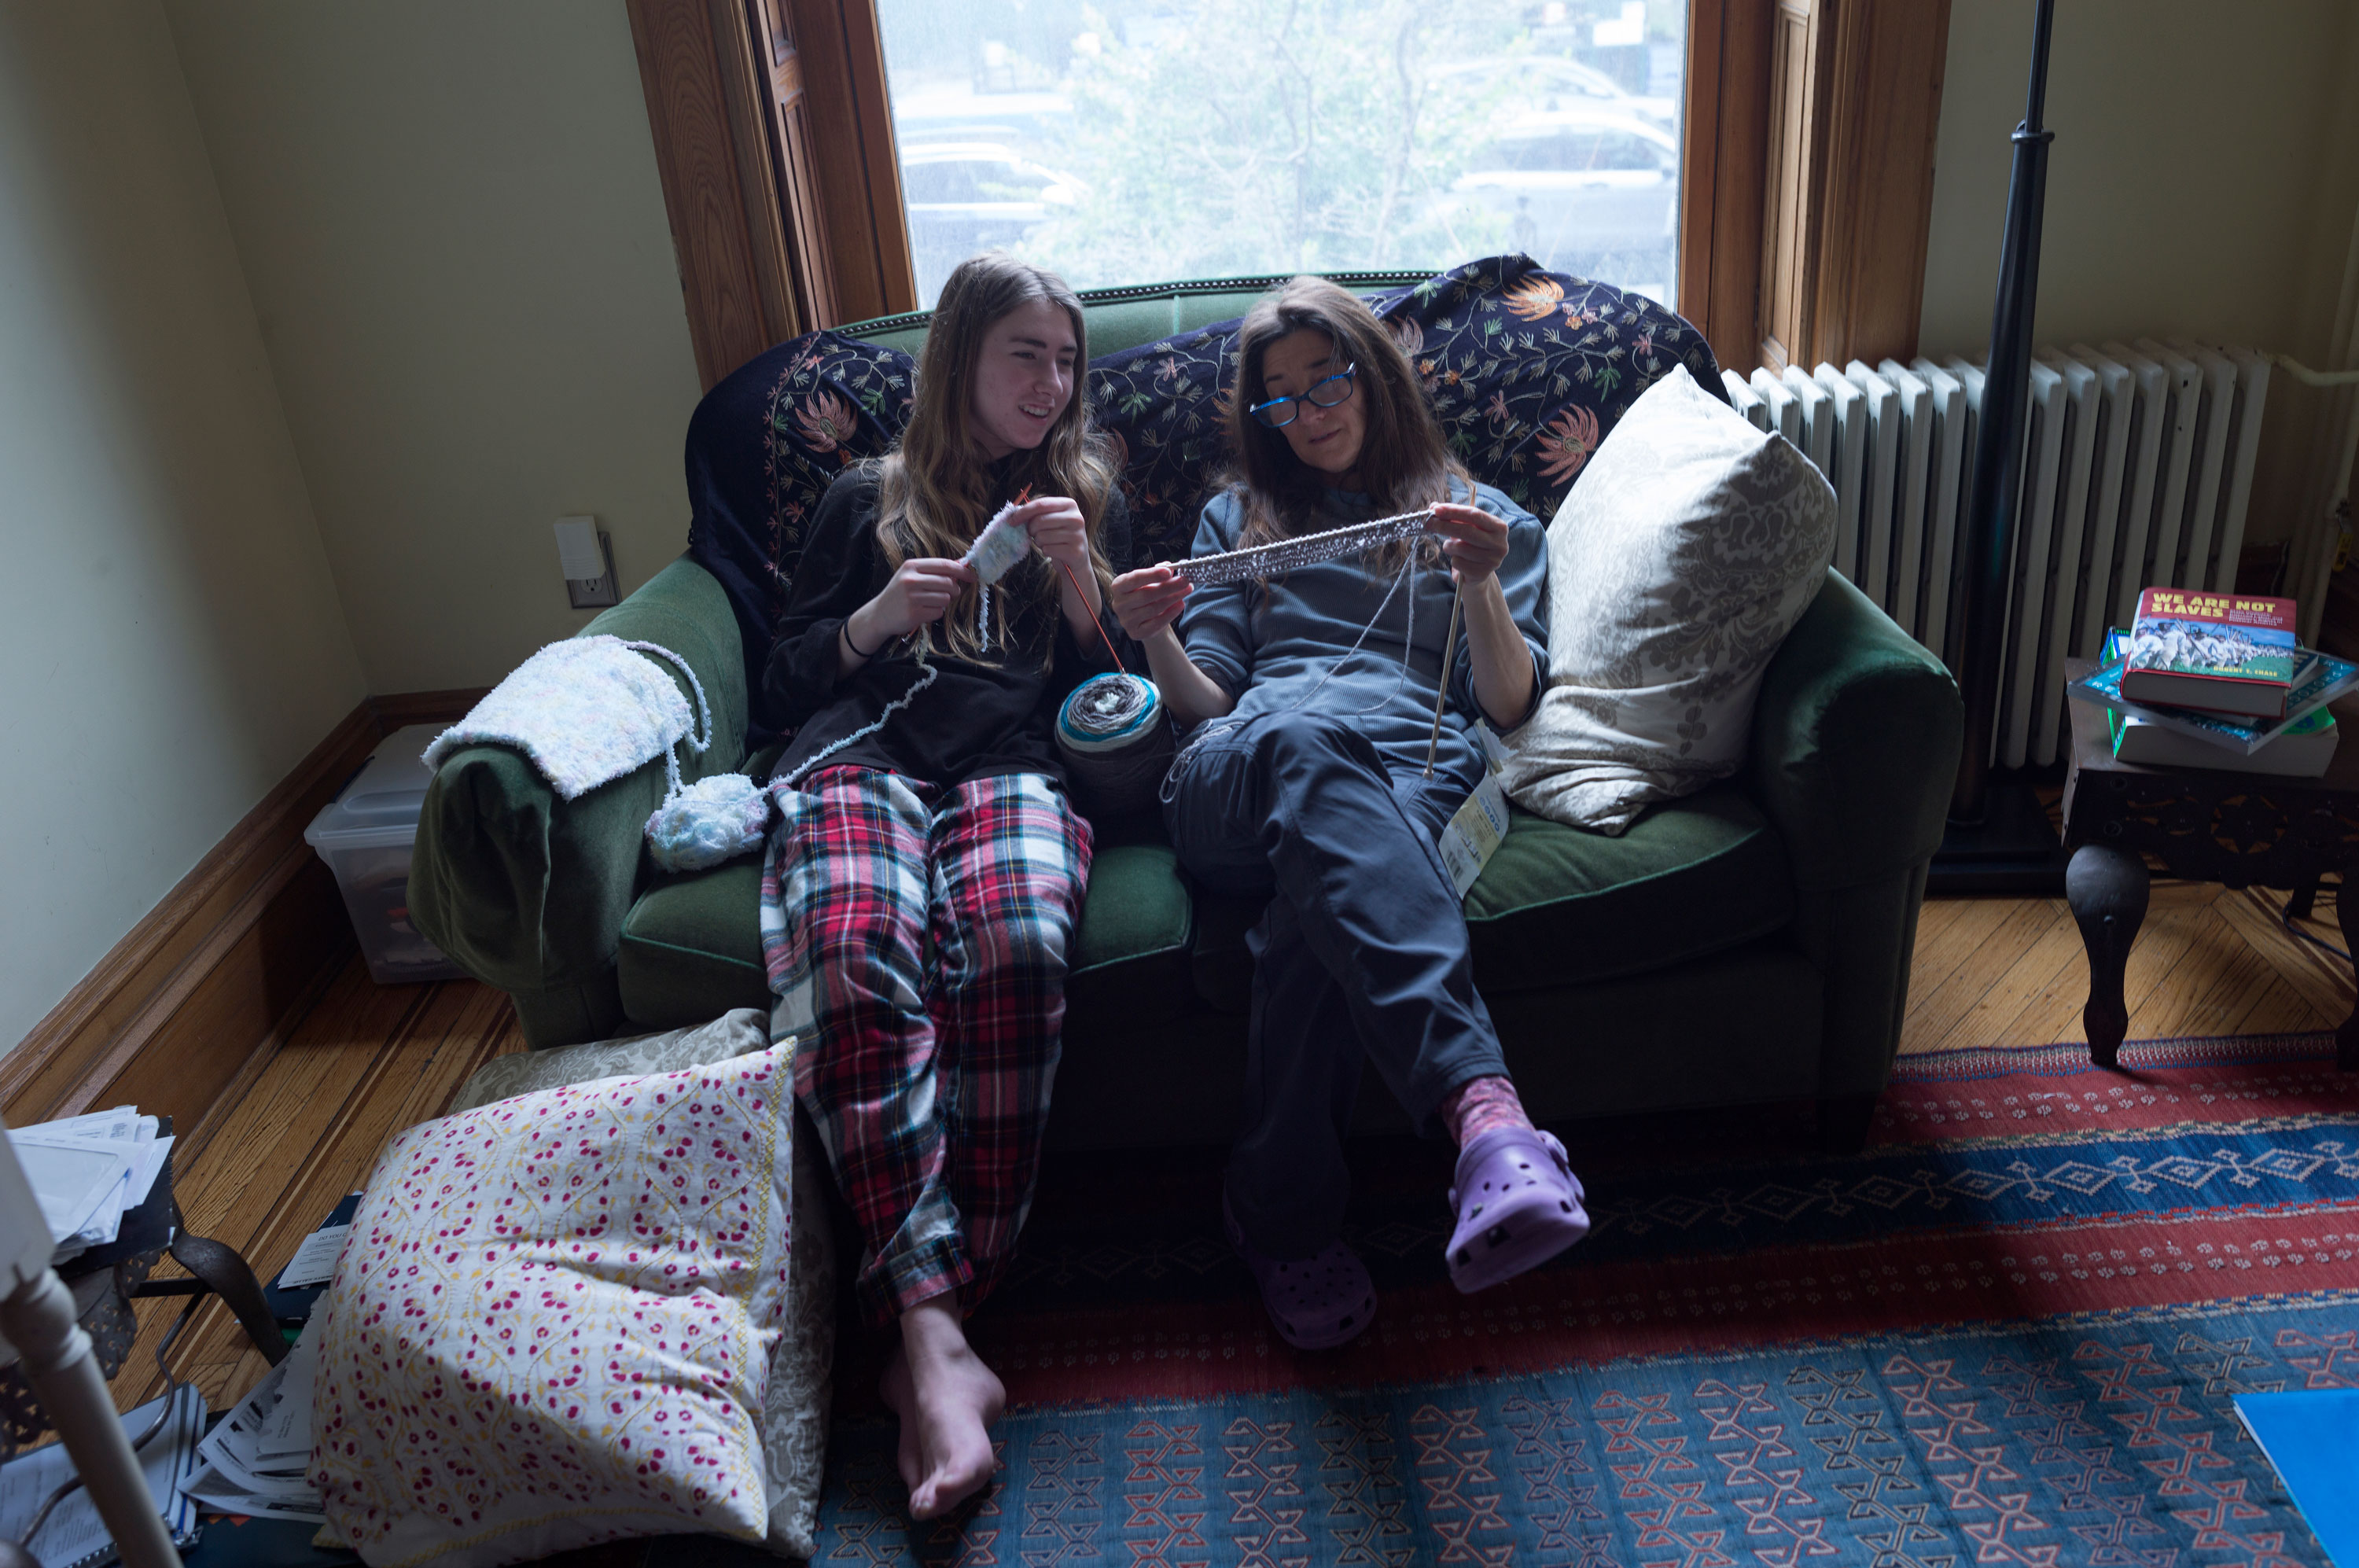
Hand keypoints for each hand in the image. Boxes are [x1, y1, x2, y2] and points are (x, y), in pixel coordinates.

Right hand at [858, 556, 975, 645]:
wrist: (879, 614)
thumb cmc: (900, 594)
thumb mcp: (912, 576)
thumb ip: (935, 570)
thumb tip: (961, 564)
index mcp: (911, 566)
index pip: (944, 565)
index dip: (961, 571)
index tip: (972, 576)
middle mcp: (911, 580)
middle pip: (948, 582)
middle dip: (954, 590)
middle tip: (948, 594)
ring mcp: (912, 597)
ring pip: (945, 599)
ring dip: (943, 602)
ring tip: (929, 603)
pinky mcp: (914, 613)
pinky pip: (939, 612)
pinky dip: (935, 613)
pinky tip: (923, 612)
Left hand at [1014, 495, 1091, 577]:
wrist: (1077, 558)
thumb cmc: (1058, 536)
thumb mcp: (1051, 519)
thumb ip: (1036, 513)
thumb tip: (1013, 515)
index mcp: (1070, 504)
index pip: (1041, 504)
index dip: (1023, 512)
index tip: (1011, 521)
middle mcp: (1076, 518)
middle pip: (1040, 521)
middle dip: (1031, 530)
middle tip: (1034, 534)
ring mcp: (1078, 535)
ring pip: (1042, 536)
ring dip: (1039, 542)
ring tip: (1048, 543)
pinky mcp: (1075, 552)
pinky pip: (1048, 550)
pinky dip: (1046, 551)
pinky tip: (1054, 551)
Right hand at [1109, 563, 1190, 639]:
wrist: (1147, 618)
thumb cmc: (1148, 594)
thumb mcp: (1152, 580)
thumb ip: (1159, 572)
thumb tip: (1169, 567)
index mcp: (1119, 586)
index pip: (1134, 579)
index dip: (1152, 575)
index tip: (1169, 571)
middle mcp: (1118, 604)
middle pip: (1146, 595)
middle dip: (1168, 587)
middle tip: (1185, 581)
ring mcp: (1126, 620)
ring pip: (1153, 609)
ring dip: (1173, 599)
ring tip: (1187, 590)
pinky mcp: (1135, 633)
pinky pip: (1156, 623)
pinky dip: (1171, 613)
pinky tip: (1181, 604)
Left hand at [1429, 502, 1510, 586]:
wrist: (1478, 572)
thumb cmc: (1471, 545)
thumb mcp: (1466, 527)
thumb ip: (1452, 516)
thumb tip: (1433, 507)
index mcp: (1499, 527)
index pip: (1474, 515)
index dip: (1454, 511)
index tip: (1436, 509)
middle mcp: (1499, 543)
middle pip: (1466, 531)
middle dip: (1444, 526)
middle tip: (1428, 523)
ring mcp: (1492, 560)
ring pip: (1460, 548)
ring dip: (1448, 546)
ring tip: (1450, 547)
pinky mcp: (1482, 574)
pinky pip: (1458, 563)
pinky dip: (1453, 560)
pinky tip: (1458, 560)